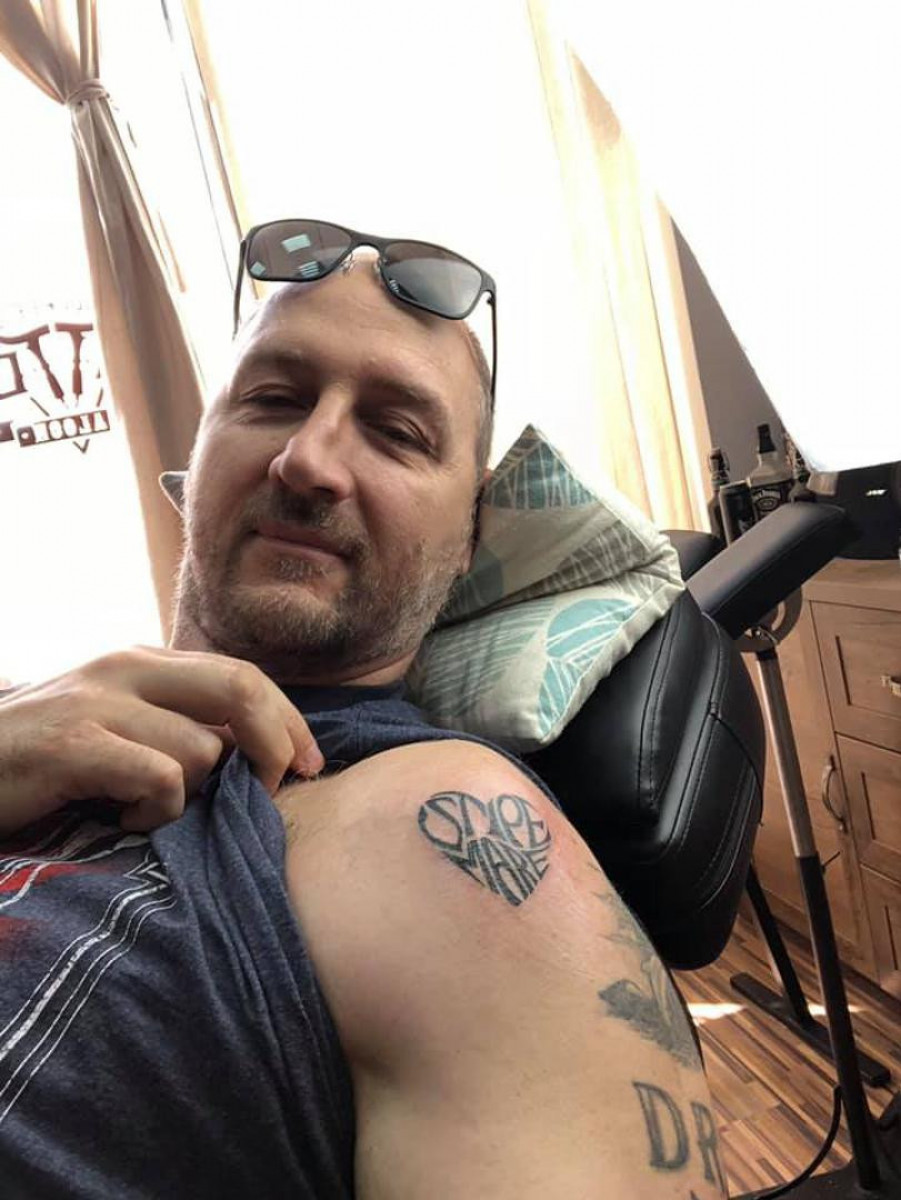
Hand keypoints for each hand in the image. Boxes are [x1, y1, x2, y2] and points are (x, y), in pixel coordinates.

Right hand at [0, 646, 323, 836]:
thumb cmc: (39, 761)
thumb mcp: (112, 726)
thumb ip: (173, 723)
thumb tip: (253, 750)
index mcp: (141, 662)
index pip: (242, 675)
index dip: (287, 720)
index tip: (310, 764)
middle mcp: (124, 668)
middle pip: (241, 688)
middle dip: (277, 742)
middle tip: (279, 788)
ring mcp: (97, 702)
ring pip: (202, 749)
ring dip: (189, 797)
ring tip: (140, 812)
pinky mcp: (72, 744)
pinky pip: (160, 778)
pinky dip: (154, 812)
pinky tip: (118, 821)